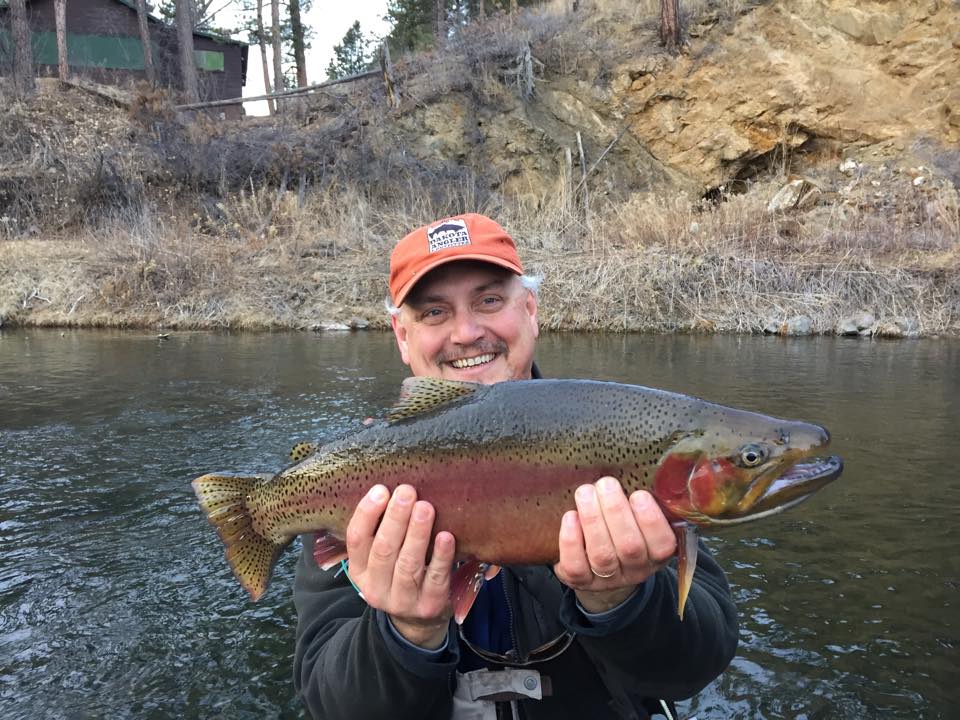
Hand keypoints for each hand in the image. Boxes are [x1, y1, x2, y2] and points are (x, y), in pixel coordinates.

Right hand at [344, 484, 456, 648]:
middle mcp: (376, 588)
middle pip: (383, 550)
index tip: (381, 490)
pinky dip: (441, 556)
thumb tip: (391, 487)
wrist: (417, 620)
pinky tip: (446, 536)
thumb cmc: (399, 573)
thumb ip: (381, 530)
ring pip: (408, 564)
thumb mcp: (380, 559)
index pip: (356, 540)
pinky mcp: (430, 606)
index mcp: (359, 571)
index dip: (367, 514)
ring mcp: (403, 600)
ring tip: (425, 507)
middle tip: (406, 492)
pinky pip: (436, 578)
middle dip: (395, 518)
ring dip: (417, 533)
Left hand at [553, 477, 676, 612]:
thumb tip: (638, 467)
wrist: (599, 568)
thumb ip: (641, 502)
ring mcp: (607, 579)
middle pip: (629, 547)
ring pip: (602, 555)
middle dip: (616, 512)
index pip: (662, 544)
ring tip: (585, 492)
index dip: (651, 520)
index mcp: (656, 553)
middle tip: (606, 483)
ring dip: (593, 520)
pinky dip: (571, 541)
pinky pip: (576, 566)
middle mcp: (635, 569)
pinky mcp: (580, 580)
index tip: (639, 494)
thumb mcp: (640, 519)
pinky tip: (570, 517)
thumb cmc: (622, 529)